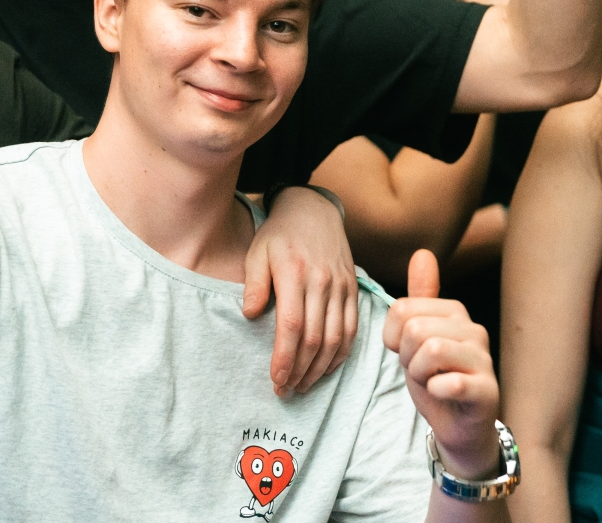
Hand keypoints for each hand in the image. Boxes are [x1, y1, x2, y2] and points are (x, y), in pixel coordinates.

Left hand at [243, 185, 357, 395]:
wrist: (312, 210)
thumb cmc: (279, 234)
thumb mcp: (257, 252)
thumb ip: (253, 284)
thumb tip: (249, 315)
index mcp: (295, 274)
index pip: (291, 327)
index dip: (284, 359)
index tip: (275, 380)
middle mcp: (322, 282)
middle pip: (314, 339)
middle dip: (300, 371)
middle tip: (285, 391)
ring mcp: (341, 286)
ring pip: (336, 339)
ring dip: (320, 368)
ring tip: (302, 385)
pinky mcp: (353, 289)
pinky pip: (352, 328)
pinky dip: (341, 353)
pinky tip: (326, 368)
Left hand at [384, 250, 499, 479]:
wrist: (458, 425)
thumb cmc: (436, 376)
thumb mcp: (418, 335)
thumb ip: (419, 297)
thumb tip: (422, 252)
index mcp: (454, 311)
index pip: (401, 309)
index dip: (393, 338)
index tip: (408, 353)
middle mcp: (474, 329)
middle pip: (414, 329)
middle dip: (406, 357)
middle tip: (421, 371)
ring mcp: (484, 360)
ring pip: (431, 350)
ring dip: (419, 374)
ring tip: (431, 382)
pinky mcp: (487, 391)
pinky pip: (452, 381)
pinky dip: (437, 390)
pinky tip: (442, 393)